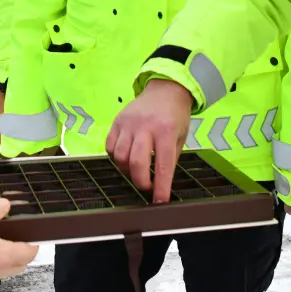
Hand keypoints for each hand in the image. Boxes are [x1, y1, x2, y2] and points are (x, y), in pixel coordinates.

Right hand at [106, 79, 193, 203]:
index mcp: (166, 131)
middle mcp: (145, 126)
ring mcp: (128, 123)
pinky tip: (125, 157)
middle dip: (140, 181)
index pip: (163, 165)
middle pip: (136, 161)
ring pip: (119, 156)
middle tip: (146, 186)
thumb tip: (160, 184)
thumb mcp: (181, 137)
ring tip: (136, 171)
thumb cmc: (175, 116)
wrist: (165, 89)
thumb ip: (169, 159)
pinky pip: (110, 146)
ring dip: (127, 170)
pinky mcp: (117, 121)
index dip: (160, 187)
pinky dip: (115, 157)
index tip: (160, 201)